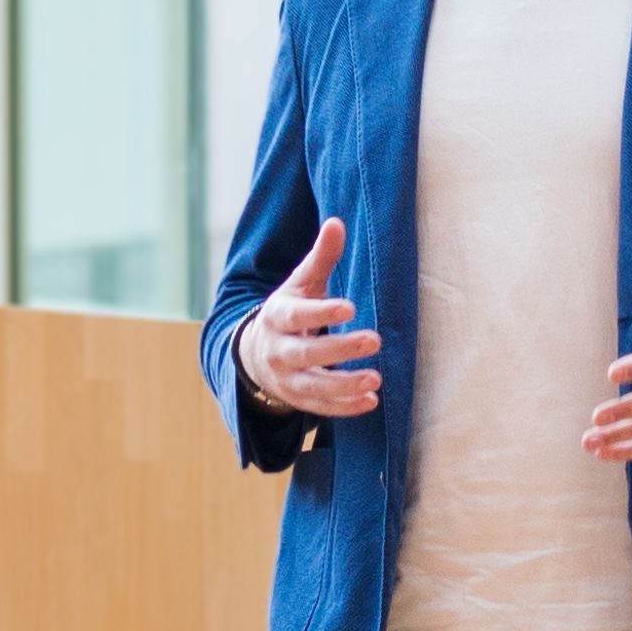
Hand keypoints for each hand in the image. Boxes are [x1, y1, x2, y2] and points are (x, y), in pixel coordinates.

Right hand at [239, 217, 381, 420]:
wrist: (255, 354)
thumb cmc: (289, 311)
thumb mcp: (300, 284)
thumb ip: (320, 258)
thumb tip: (337, 222)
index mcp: (277, 317)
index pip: (296, 315)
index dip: (321, 312)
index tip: (349, 307)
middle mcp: (278, 351)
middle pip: (305, 354)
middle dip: (338, 349)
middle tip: (373, 339)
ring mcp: (286, 379)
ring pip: (313, 387)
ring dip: (344, 385)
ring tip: (376, 379)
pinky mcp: (298, 400)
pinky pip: (321, 408)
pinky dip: (345, 408)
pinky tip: (371, 401)